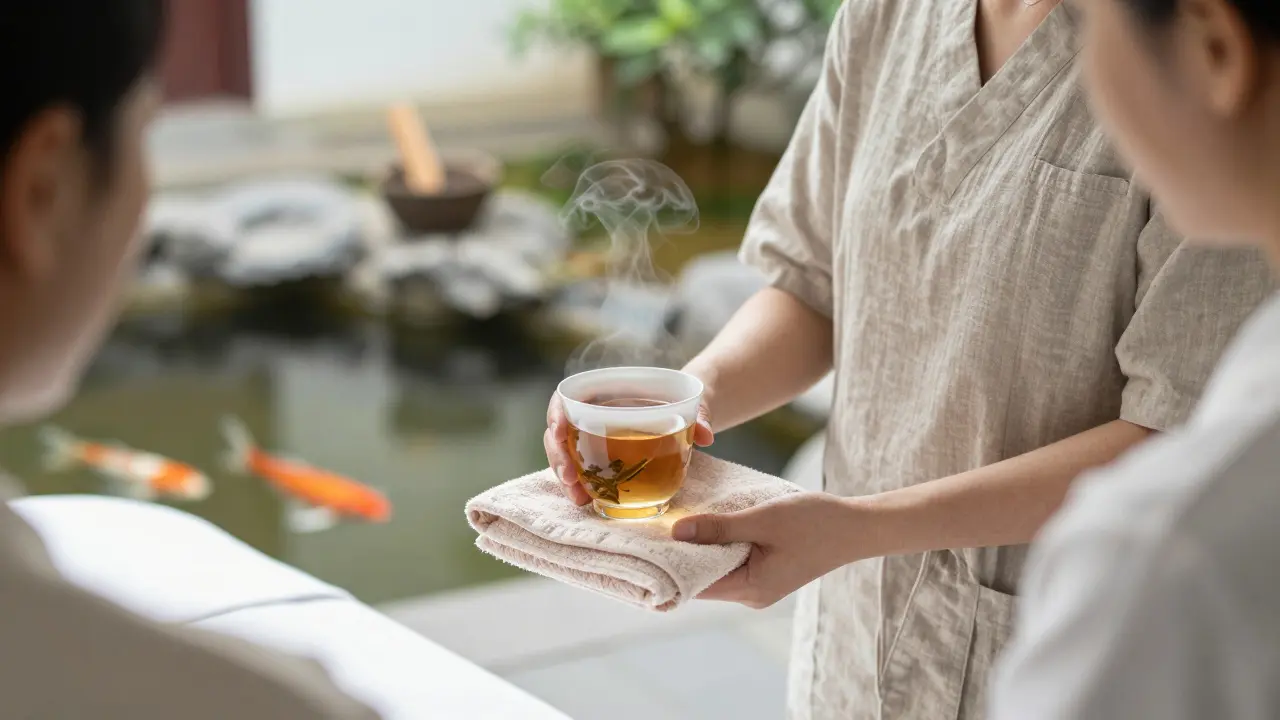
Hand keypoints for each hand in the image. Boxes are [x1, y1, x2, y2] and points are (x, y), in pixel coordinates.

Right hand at [544, 394, 714, 504]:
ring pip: (566, 455)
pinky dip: (580, 486)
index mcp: (603, 391)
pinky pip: (581, 470)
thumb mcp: (694, 399)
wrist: (687, 409)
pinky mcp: (600, 457)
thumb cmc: (683, 396)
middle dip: (559, 457)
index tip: (558, 431)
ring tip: (579, 498)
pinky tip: (586, 501)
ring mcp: (591, 437)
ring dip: (566, 477)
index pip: (566, 398)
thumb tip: (705, 435)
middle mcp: (590, 413)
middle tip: (570, 479)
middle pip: (558, 433)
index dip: (556, 413)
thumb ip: (700, 412)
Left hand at [671, 492, 861, 608]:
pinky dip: (719, 541)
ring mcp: (759, 583)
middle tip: (654, 524)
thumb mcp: (763, 519)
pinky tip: (707, 521)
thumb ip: (719, 527)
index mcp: (751, 589)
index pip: (696, 584)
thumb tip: (677, 533)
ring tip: (676, 518)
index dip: (670, 565)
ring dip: (701, 544)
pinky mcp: (765, 569)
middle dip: (681, 552)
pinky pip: (732, 559)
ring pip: (716, 566)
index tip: (646, 544)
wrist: (856, 526)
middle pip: (703, 576)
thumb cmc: (815, 523)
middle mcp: (752, 593)